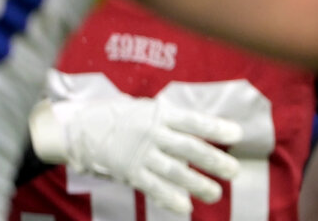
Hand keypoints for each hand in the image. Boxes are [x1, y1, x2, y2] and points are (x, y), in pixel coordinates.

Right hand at [29, 96, 242, 213]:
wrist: (79, 127)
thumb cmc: (123, 117)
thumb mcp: (149, 110)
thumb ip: (173, 123)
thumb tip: (204, 133)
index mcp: (160, 114)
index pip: (193, 121)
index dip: (215, 127)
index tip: (237, 135)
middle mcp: (152, 133)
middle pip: (188, 148)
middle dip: (213, 161)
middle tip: (234, 172)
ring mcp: (140, 153)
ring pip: (173, 171)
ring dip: (196, 184)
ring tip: (215, 194)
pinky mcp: (129, 171)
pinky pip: (151, 186)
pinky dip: (168, 198)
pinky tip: (185, 207)